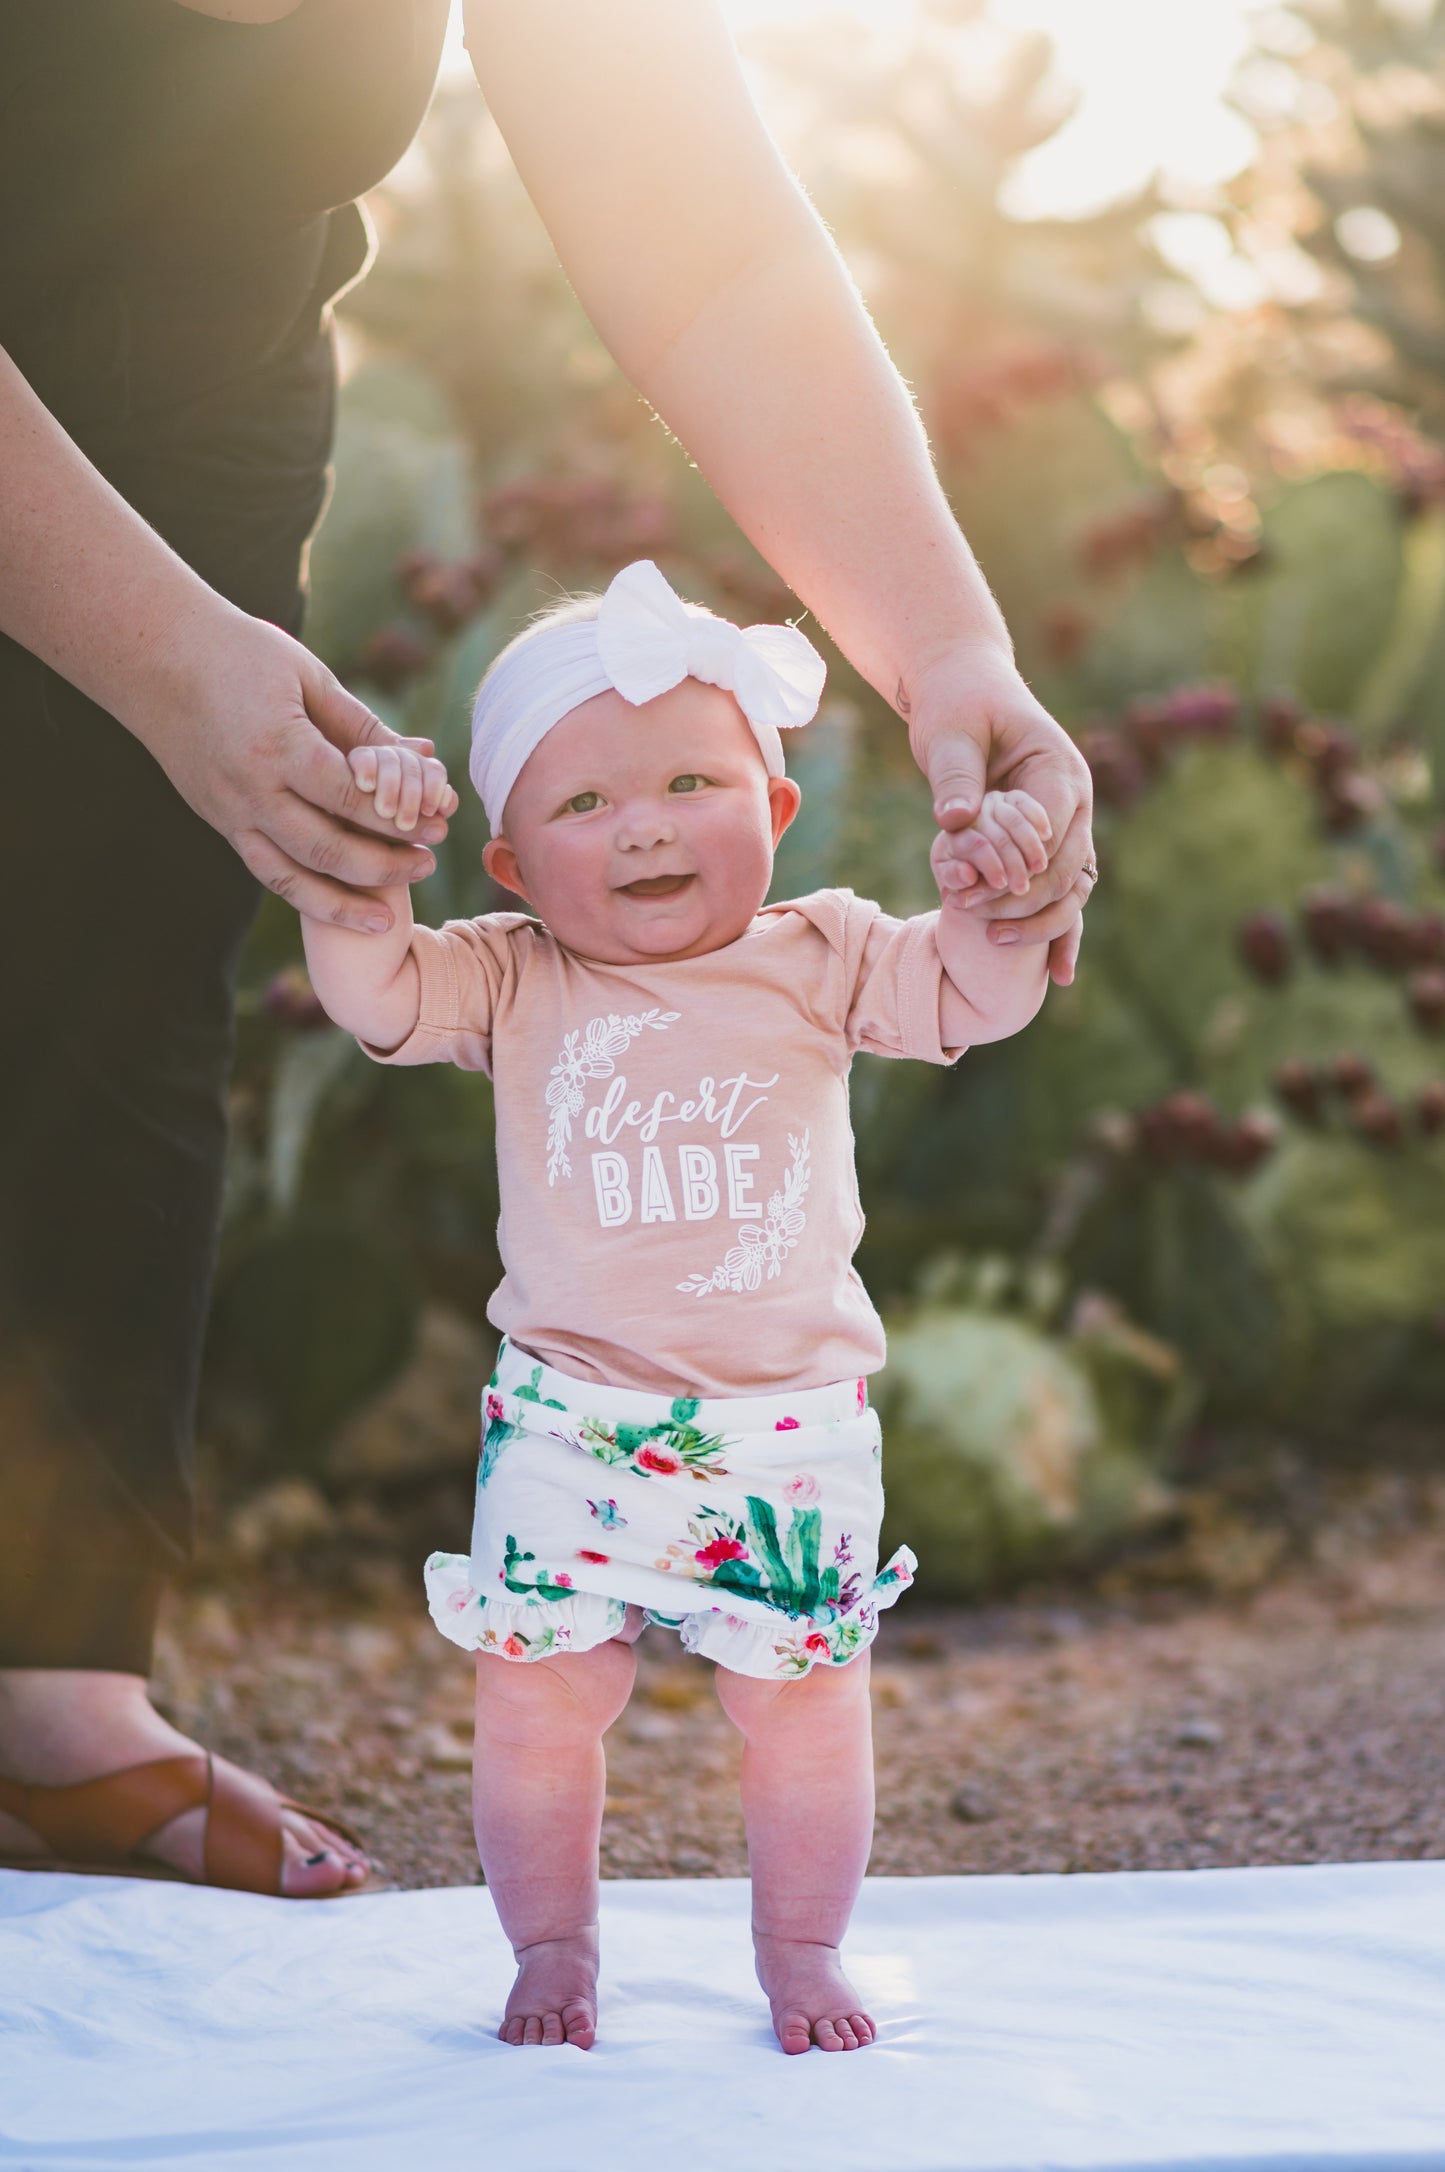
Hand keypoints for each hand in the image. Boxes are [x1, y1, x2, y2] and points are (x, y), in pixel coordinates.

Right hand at [139, 602, 453, 932]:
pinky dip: (305, 896)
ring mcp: (230, 812)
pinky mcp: (220, 822)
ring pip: (292, 877)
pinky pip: (267, 871)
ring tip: (387, 915)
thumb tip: (424, 756)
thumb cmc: (240, 652)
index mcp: (277, 747)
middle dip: (384, 865)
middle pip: (327, 848)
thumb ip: (363, 725)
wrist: (155, 657)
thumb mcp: (308, 677)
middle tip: (428, 862)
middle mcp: (250, 790)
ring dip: (345, 901)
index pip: (350, 798)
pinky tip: (340, 907)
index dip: (400, 816)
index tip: (438, 823)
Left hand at [906, 642, 1094, 984]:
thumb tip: (956, 819)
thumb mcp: (948, 732)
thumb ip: (954, 775)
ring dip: (1040, 920)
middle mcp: (1074, 802)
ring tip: (993, 943)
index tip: (976, 895)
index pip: (1053, 832)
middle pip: (1068, 867)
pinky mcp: (1047, 844)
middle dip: (1026, 901)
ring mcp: (1066, 826)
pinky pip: (1061, 891)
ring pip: (1071, 887)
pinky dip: (1057, 928)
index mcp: (1058, 770)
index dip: (1020, 868)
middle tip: (978, 926)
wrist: (963, 690)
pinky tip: (1056, 975)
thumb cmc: (956, 704)